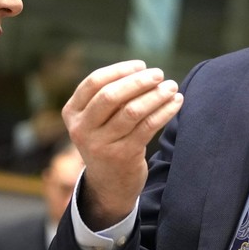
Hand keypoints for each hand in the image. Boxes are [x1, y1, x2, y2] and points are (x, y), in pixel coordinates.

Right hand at [62, 60, 183, 228]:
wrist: (108, 184)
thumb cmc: (106, 139)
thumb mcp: (95, 120)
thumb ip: (107, 96)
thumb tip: (142, 71)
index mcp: (72, 113)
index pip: (94, 82)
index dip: (120, 70)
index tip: (141, 65)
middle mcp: (81, 129)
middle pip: (111, 96)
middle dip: (138, 81)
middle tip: (159, 74)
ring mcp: (101, 145)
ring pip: (132, 111)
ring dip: (156, 95)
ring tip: (171, 87)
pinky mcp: (122, 157)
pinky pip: (148, 127)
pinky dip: (164, 111)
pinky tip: (176, 102)